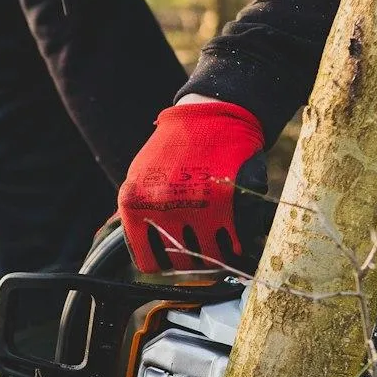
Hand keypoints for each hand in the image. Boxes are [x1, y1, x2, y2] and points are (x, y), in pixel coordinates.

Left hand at [118, 99, 265, 274]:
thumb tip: (147, 257)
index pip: (149, 263)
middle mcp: (163, 208)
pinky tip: (238, 235)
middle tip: (203, 244)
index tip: (177, 257)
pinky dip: (240, 245)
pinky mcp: (230, 203)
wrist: (211, 113)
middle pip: (182, 263)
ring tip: (221, 239)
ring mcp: (198, 208)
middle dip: (195, 258)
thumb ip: (139, 218)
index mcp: (135, 205)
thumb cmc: (174, 149)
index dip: (166, 263)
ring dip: (219, 254)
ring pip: (211, 259)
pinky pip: (238, 244)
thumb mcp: (140, 179)